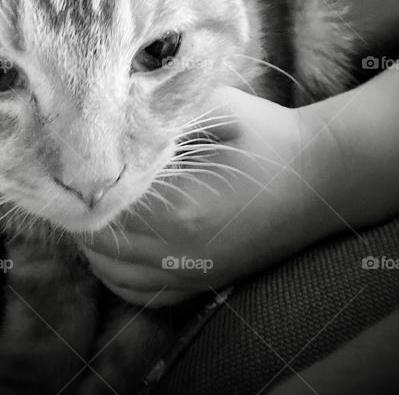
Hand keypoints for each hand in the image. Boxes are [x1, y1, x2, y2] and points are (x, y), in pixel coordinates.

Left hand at [83, 86, 342, 306]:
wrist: (322, 175)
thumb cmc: (268, 135)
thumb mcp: (216, 108)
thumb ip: (162, 109)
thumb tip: (110, 107)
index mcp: (179, 207)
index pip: (101, 202)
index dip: (83, 176)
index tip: (75, 150)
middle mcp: (178, 251)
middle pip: (97, 241)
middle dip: (85, 205)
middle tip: (81, 171)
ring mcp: (191, 273)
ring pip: (110, 271)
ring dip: (95, 238)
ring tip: (101, 198)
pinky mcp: (201, 282)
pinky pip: (139, 292)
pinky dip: (116, 270)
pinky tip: (119, 238)